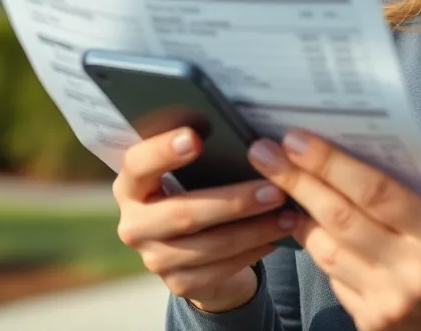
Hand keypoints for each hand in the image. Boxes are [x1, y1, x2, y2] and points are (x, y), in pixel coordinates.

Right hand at [112, 127, 298, 311]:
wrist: (197, 246)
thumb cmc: (197, 190)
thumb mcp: (191, 172)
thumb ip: (203, 155)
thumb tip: (247, 138)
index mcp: (131, 186)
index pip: (137, 165)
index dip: (163, 151)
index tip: (195, 137)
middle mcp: (134, 225)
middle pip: (182, 213)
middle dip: (234, 202)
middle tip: (275, 189)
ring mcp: (154, 259)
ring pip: (210, 245)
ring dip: (255, 230)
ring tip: (288, 215)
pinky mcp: (178, 283)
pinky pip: (221, 269)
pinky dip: (253, 251)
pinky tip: (276, 237)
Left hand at [247, 130, 420, 330]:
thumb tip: (364, 163)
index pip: (375, 191)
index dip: (330, 163)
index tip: (297, 139)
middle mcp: (413, 273)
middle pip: (339, 218)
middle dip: (296, 180)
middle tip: (264, 152)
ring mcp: (390, 304)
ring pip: (326, 251)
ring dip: (299, 215)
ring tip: (279, 186)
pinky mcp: (374, 326)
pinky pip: (335, 279)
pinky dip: (321, 251)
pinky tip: (309, 228)